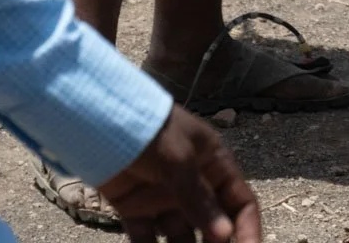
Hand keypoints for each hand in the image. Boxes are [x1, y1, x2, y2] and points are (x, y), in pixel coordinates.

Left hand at [96, 106, 261, 242]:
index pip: (240, 203)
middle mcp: (193, 186)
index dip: (247, 230)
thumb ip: (199, 200)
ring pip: (180, 239)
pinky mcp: (136, 210)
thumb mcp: (180, 160)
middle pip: (212, 226)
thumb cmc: (153, 131)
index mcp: (213, 165)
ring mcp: (164, 199)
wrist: (101, 118)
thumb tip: (225, 235)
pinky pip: (146, 241)